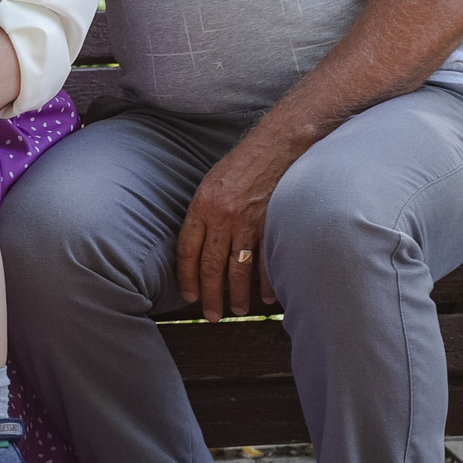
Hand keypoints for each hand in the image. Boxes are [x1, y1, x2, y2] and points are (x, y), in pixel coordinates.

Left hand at [175, 135, 295, 319]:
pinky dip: (267, 283)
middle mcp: (221, 217)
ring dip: (237, 294)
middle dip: (210, 295)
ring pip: (238, 269)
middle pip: (211, 266)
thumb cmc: (241, 164)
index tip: (188, 296)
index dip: (186, 277)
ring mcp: (248, 223)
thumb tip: (198, 245)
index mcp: (201, 206)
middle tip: (211, 315)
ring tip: (236, 310)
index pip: (187, 250)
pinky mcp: (271, 225)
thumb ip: (203, 213)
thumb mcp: (211, 184)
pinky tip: (266, 297)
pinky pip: (267, 261)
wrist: (276, 146)